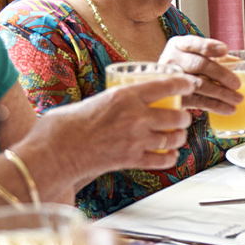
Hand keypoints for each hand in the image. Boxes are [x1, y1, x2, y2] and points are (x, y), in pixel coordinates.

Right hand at [35, 74, 196, 182]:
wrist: (54, 150)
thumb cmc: (68, 123)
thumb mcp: (98, 99)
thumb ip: (119, 100)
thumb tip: (133, 99)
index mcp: (125, 95)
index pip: (167, 85)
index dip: (184, 84)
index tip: (190, 84)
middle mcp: (136, 116)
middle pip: (177, 116)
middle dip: (184, 117)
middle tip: (181, 116)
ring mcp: (136, 140)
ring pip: (174, 138)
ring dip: (179, 137)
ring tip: (176, 135)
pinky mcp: (132, 160)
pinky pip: (163, 160)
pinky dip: (170, 157)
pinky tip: (168, 154)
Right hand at [159, 35, 242, 113]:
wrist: (161, 84)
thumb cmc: (185, 65)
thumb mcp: (195, 55)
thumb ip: (214, 57)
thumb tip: (236, 62)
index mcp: (178, 45)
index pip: (193, 43)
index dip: (209, 47)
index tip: (225, 50)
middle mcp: (171, 60)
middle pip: (198, 65)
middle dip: (221, 74)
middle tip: (237, 84)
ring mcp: (170, 79)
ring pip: (198, 85)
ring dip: (221, 93)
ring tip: (238, 99)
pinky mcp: (174, 97)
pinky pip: (197, 101)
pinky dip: (216, 106)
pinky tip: (229, 109)